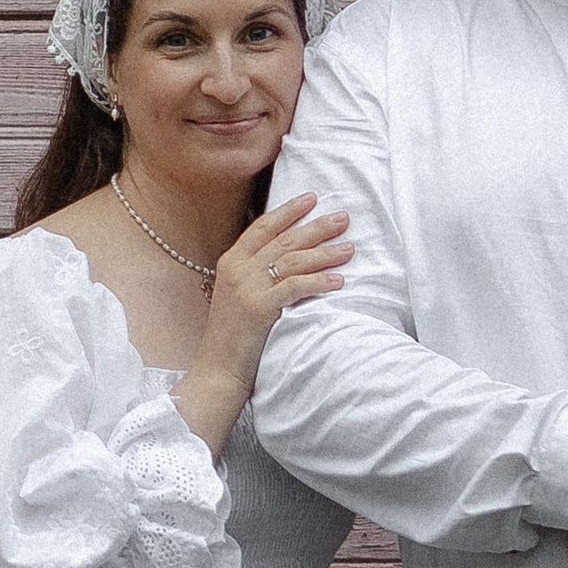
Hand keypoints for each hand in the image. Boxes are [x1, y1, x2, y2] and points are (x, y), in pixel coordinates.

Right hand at [201, 190, 349, 380]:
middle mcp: (238, 270)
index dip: (288, 210)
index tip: (312, 198)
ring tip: (349, 248)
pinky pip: (296, 287)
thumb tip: (287, 259)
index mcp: (231, 262)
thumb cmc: (233, 337)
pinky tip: (339, 279)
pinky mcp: (259, 308)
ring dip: (324, 253)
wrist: (218, 369)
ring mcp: (247, 288)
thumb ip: (255, 274)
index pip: (263, 227)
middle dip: (316, 227)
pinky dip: (319, 281)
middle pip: (283, 240)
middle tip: (343, 218)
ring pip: (292, 260)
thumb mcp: (237, 296)